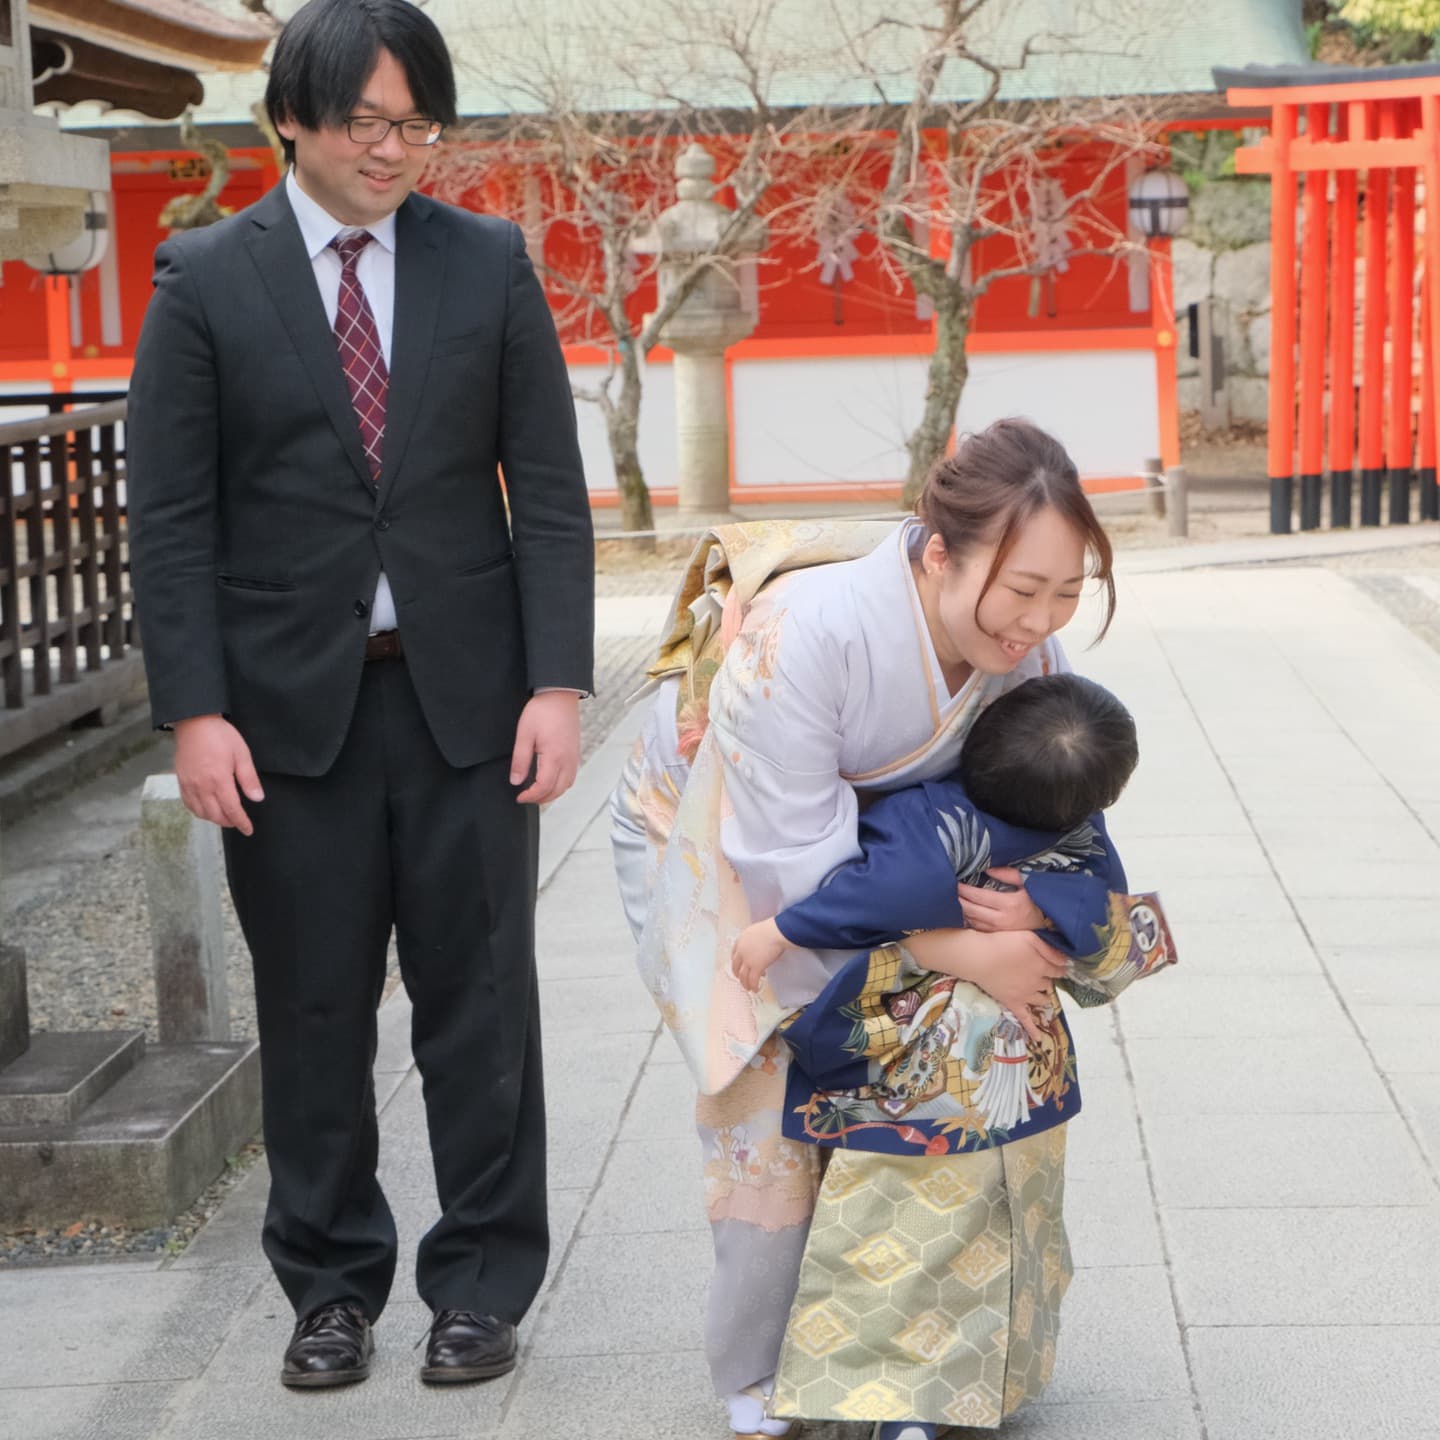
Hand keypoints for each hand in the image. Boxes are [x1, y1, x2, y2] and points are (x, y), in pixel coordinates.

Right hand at [172, 714, 263, 835]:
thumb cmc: (220, 736)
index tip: (248, 830)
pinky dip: (198, 811)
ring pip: (200, 812)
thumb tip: (257, 798)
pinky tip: (207, 809)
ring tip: (225, 817)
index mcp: (219, 780)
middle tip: (239, 822)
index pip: (231, 809)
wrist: (194, 722)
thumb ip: (249, 779)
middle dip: (228, 822)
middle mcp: (202, 786)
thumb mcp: (241, 754)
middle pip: (215, 815)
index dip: (241, 822)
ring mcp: (189, 785)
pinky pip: (188, 804)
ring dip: (214, 819)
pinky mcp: (181, 781)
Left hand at [511, 691, 580, 803]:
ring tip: (537, 792)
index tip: (519, 797)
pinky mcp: (575, 753)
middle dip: (541, 799)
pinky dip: (561, 784)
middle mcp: (567, 760)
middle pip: (557, 791)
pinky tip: (551, 781)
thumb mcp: (524, 734)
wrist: (560, 695)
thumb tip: (516, 780)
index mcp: (554, 757)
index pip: (544, 787)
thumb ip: (520, 760)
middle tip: (526, 797)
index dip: (530, 796)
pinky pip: (571, 776)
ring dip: (552, 793)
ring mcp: (574, 757)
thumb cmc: (542, 711)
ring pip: (566, 785)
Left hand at [731, 918, 786, 992]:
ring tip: (749, 988)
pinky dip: (753, 986)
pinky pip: (753, 980)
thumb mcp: (757, 933)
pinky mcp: (756, 967)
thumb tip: (759, 949)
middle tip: (742, 979)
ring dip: (745, 983)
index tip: (739, 967)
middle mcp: (741, 951)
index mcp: (740, 941)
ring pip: (742, 976)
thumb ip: (753, 942)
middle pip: (736, 966)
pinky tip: (756, 989)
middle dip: (738, 975)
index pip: (734, 954)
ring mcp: (747, 960)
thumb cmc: (771, 929)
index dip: (736, 962)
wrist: (776, 932)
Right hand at [902, 927, 1066, 1042]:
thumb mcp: (1030, 938)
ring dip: (1044, 998)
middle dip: (1047, 980)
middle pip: (1048, 984)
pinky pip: (1025, 1019)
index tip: (1060, 966)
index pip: (1058, 969)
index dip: (1060, 967)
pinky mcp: (1012, 1003)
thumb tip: (1066, 961)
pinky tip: (1038, 1039)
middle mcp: (1037, 983)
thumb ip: (1049, 949)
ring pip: (1041, 999)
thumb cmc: (1003, 943)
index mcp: (1042, 966)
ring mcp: (1025, 995)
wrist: (981, 958)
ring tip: (1042, 996)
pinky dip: (1032, 1030)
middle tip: (1041, 975)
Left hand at [957, 867, 1049, 931]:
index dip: (964, 890)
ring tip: (952, 900)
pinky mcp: (997, 937)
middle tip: (947, 891)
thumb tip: (987, 869)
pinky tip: (961, 913)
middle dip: (958, 900)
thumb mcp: (1027, 883)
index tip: (955, 883)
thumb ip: (1008, 874)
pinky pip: (977, 929)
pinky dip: (967, 920)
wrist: (1048, 924)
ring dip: (960, 911)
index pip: (979, 896)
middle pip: (971, 910)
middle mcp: (1001, 920)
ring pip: (972, 921)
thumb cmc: (1037, 901)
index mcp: (1009, 904)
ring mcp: (999, 931)